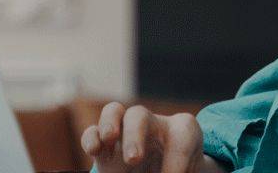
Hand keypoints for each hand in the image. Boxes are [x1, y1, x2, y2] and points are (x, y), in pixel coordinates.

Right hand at [80, 101, 209, 172]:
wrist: (172, 170)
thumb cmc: (185, 170)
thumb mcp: (186, 172)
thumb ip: (174, 170)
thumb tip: (155, 172)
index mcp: (182, 132)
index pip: (183, 133)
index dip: (179, 158)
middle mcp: (153, 126)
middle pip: (140, 115)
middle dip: (134, 135)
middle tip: (133, 159)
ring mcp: (127, 132)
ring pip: (113, 111)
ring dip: (108, 123)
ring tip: (108, 138)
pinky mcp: (106, 148)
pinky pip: (93, 133)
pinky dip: (91, 139)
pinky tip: (94, 151)